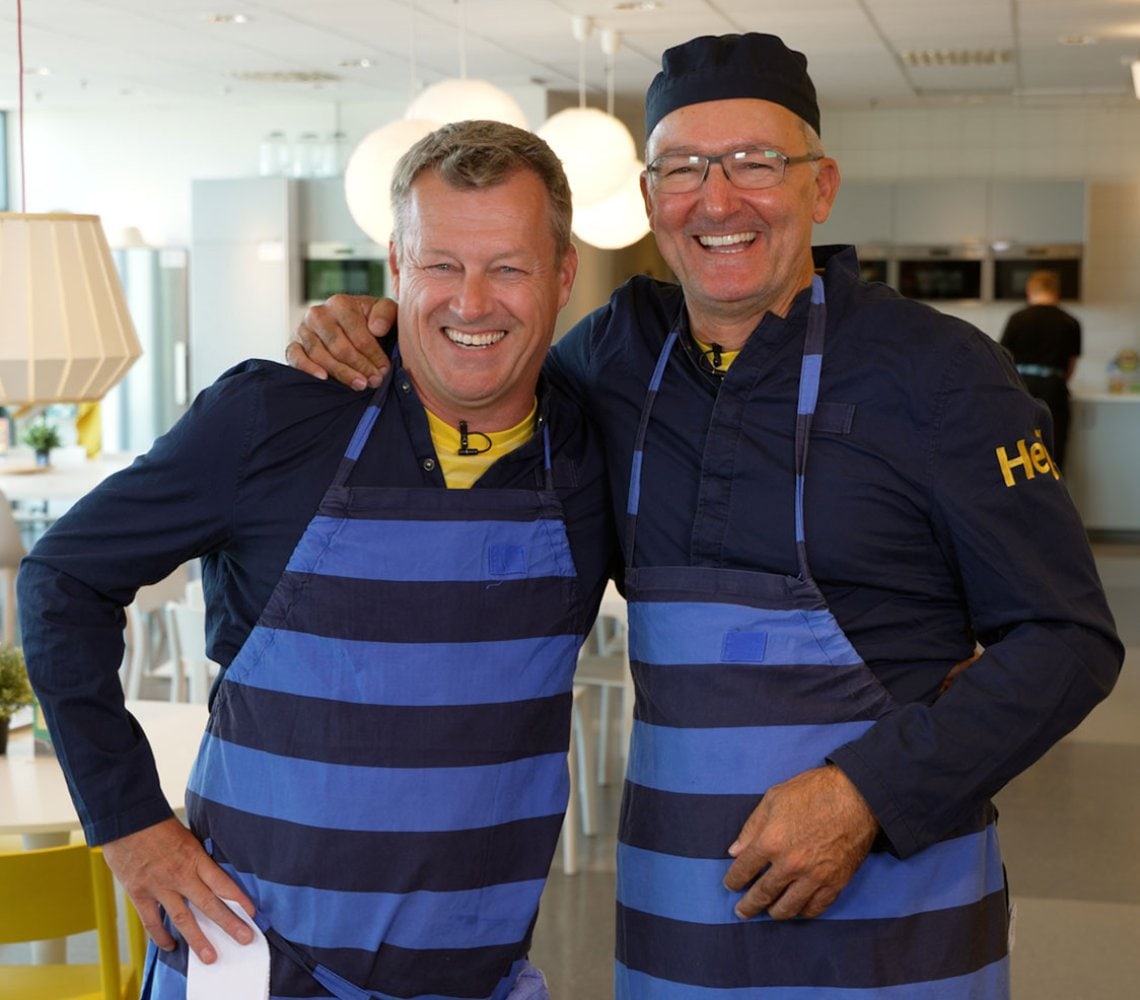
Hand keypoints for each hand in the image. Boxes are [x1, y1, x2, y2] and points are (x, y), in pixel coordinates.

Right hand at [102, 817, 255, 963]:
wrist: (125, 820)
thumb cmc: (157, 824)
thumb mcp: (187, 836)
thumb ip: (196, 856)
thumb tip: (208, 871)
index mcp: (196, 858)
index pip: (223, 883)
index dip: (239, 899)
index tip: (252, 913)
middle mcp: (181, 876)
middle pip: (210, 905)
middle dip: (229, 924)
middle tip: (245, 939)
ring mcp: (160, 887)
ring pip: (184, 919)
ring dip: (198, 940)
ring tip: (210, 957)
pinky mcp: (140, 894)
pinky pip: (153, 922)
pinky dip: (162, 936)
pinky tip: (171, 946)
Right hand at [285, 294, 395, 389]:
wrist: (345, 325)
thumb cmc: (367, 320)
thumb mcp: (383, 311)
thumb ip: (386, 313)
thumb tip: (377, 328)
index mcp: (340, 304)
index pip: (358, 334)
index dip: (374, 354)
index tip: (385, 369)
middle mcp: (318, 314)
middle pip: (340, 347)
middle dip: (360, 367)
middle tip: (375, 381)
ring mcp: (303, 330)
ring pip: (321, 355)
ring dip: (342, 373)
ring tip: (359, 385)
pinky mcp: (293, 344)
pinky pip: (296, 358)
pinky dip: (308, 369)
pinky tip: (324, 378)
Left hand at [723, 765, 877, 920]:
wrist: (857, 796)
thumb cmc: (812, 791)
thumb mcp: (773, 798)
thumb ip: (751, 827)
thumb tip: (735, 851)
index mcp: (770, 841)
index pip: (743, 870)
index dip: (733, 880)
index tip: (730, 885)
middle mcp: (789, 865)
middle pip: (763, 894)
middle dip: (749, 905)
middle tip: (741, 912)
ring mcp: (813, 877)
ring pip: (788, 908)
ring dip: (774, 913)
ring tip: (768, 912)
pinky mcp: (835, 883)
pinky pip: (815, 908)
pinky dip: (803, 912)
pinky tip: (797, 909)